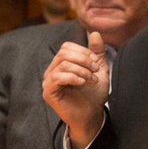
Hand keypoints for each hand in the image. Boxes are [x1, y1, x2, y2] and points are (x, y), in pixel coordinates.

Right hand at [42, 31, 108, 148]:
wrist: (92, 115)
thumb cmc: (93, 95)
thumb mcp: (99, 69)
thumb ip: (97, 52)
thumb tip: (94, 33)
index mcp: (61, 64)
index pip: (66, 47)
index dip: (83, 51)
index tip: (97, 63)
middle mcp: (52, 71)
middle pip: (64, 53)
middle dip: (84, 59)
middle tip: (96, 70)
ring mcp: (48, 81)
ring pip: (63, 64)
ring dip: (82, 70)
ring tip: (92, 79)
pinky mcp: (48, 92)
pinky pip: (57, 77)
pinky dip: (73, 77)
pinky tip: (83, 83)